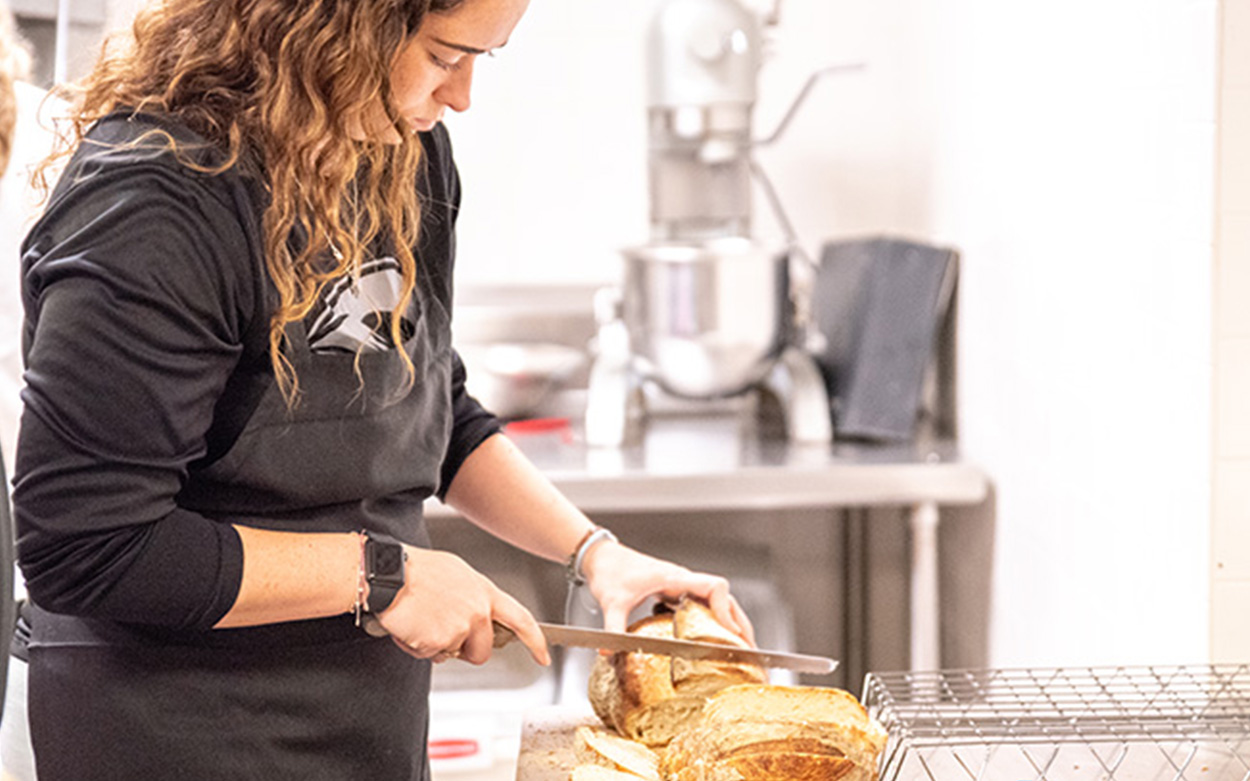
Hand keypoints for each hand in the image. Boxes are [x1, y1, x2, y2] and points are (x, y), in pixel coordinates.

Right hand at [373, 547, 550, 666]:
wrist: (388, 574)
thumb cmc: (417, 570)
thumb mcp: (457, 574)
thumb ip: (474, 597)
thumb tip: (478, 614)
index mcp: (485, 592)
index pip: (521, 619)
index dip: (535, 641)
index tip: (543, 656)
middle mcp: (477, 611)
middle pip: (483, 651)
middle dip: (465, 650)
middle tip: (442, 631)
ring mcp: (459, 628)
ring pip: (453, 655)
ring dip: (438, 646)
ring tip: (423, 620)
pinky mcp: (438, 642)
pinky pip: (430, 656)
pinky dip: (418, 646)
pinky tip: (412, 625)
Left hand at [580, 540, 754, 646]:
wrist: (601, 556)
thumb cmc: (610, 570)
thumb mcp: (612, 601)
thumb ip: (613, 627)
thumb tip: (608, 651)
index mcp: (674, 578)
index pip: (715, 586)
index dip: (727, 609)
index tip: (731, 632)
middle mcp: (682, 580)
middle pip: (723, 597)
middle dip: (739, 621)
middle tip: (748, 649)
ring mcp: (680, 586)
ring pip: (715, 601)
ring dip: (729, 621)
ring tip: (738, 647)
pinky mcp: (673, 592)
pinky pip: (702, 604)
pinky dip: (712, 620)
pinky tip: (711, 638)